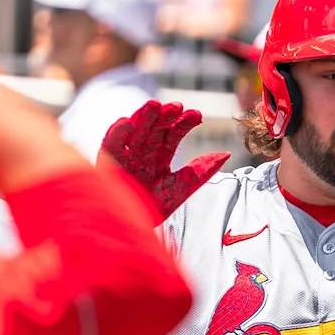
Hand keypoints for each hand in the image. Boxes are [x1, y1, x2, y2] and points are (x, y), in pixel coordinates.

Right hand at [99, 101, 228, 218]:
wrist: (130, 229)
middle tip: (177, 105)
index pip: (174, 134)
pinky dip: (117, 133)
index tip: (197, 115)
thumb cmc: (153, 208)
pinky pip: (111, 143)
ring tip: (155, 104)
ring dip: (144, 117)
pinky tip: (127, 121)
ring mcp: (126, 155)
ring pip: (136, 131)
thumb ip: (200, 171)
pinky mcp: (108, 161)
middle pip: (155, 128)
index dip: (184, 123)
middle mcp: (143, 152)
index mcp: (160, 156)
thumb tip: (226, 153)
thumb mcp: (180, 188)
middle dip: (165, 116)